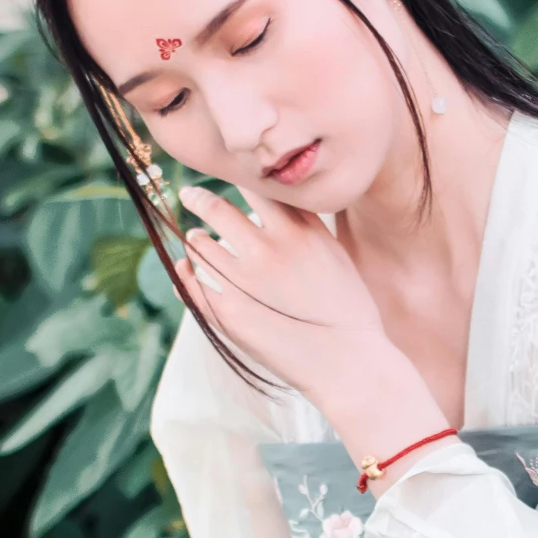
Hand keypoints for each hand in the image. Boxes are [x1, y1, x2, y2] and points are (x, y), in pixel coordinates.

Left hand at [176, 182, 387, 396]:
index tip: (228, 176)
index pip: (255, 187)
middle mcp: (268, 249)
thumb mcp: (335, 252)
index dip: (238, 177)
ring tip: (196, 240)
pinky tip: (189, 269)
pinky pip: (193, 281)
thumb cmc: (349, 308)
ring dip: (196, 240)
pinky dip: (187, 272)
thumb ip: (305, 223)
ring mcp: (245, 280)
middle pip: (217, 209)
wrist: (349, 361)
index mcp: (298, 230)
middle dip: (198, 199)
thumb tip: (274, 201)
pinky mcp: (228, 311)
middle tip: (189, 196)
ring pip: (200, 245)